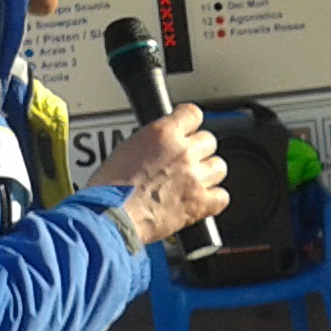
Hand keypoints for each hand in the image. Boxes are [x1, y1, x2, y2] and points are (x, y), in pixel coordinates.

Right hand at [88, 105, 228, 245]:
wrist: (111, 217)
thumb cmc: (108, 189)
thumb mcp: (125, 149)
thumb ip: (151, 143)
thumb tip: (160, 146)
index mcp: (163, 133)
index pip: (193, 114)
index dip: (190, 123)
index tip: (188, 128)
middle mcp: (183, 152)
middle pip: (209, 140)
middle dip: (198, 151)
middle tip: (185, 162)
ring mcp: (194, 177)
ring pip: (219, 167)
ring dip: (208, 174)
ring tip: (193, 182)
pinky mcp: (200, 203)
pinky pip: (222, 197)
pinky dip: (213, 200)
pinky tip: (201, 201)